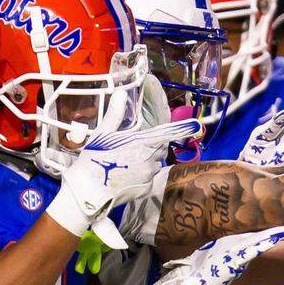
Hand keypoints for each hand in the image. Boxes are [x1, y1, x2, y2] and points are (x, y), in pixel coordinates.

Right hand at [47, 117, 201, 248]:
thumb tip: (121, 93)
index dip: (180, 129)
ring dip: (148, 161)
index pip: (167, 134)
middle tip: (135, 147)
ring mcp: (149, 176)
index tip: (195, 125)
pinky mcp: (146, 189)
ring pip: (156, 163)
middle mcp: (150, 159)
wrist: (88, 191)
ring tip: (128, 162)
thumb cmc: (93, 160)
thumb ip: (115, 114)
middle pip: (161, 148)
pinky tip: (127, 176)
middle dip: (154, 146)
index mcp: (142, 143)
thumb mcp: (102, 134)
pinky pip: (150, 178)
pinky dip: (143, 175)